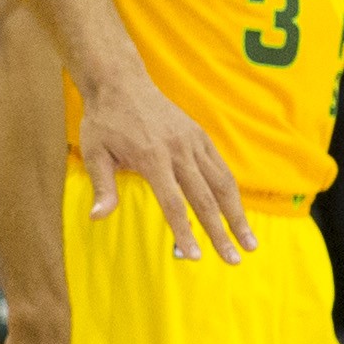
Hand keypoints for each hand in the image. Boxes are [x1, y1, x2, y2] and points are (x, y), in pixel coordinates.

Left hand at [72, 61, 250, 264]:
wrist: (121, 82)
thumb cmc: (105, 121)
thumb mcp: (94, 153)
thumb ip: (102, 187)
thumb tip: (96, 218)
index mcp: (151, 157)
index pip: (172, 203)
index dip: (185, 231)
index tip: (195, 256)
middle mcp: (178, 150)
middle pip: (205, 198)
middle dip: (221, 232)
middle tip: (235, 260)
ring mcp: (193, 142)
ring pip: (222, 183)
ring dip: (237, 214)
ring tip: (250, 242)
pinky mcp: (200, 136)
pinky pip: (221, 167)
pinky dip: (231, 191)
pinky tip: (237, 212)